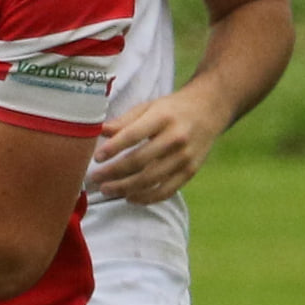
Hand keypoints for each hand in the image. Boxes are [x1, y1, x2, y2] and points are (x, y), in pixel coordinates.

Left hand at [87, 86, 225, 204]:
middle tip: (94, 179)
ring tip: (106, 190)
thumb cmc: (172, 109)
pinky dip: (146, 198)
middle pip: (140, 161)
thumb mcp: (149, 106)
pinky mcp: (190, 171)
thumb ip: (125, 120)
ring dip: (125, 188)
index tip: (96, 157)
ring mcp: (185, 157)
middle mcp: (176, 138)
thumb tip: (100, 131)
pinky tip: (129, 197)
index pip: (133, 135)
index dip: (113, 147)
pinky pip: (166, 190)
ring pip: (151, 179)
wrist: (209, 110)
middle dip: (113, 172)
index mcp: (162, 117)